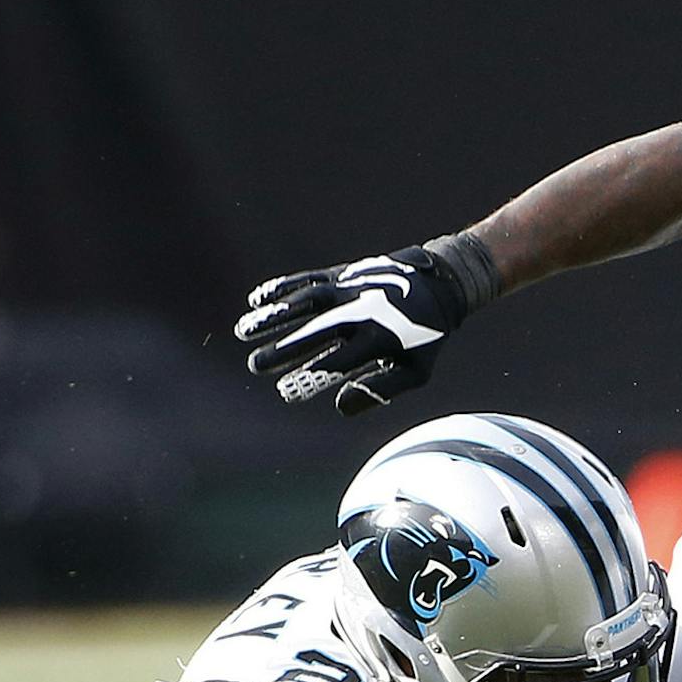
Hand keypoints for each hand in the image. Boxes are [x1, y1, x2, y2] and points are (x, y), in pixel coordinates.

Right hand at [236, 247, 465, 414]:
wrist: (438, 286)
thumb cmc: (422, 337)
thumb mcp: (415, 371)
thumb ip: (380, 390)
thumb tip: (340, 406)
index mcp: (379, 337)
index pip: (337, 361)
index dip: (310, 376)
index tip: (285, 391)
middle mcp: (360, 310)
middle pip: (315, 331)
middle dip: (284, 348)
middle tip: (255, 365)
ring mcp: (348, 289)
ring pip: (304, 301)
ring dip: (273, 315)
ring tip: (243, 331)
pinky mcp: (340, 274)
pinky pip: (306, 279)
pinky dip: (281, 287)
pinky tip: (256, 299)